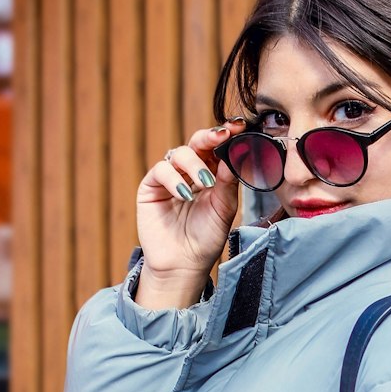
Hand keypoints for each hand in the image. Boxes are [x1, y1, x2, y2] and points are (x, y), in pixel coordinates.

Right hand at [134, 121, 243, 307]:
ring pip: (179, 153)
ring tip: (206, 183)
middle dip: (210, 137)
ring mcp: (170, 178)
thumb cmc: (206, 238)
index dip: (227, 134)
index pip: (217, 148)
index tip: (239, 127)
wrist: (184, 264)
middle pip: (197, 143)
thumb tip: (234, 153)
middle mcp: (190, 172)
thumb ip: (228, 182)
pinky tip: (185, 194)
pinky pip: (161, 170)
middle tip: (222, 136)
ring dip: (194, 163)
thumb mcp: (224, 208)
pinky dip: (174, 179)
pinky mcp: (151, 187)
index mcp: (211, 173)